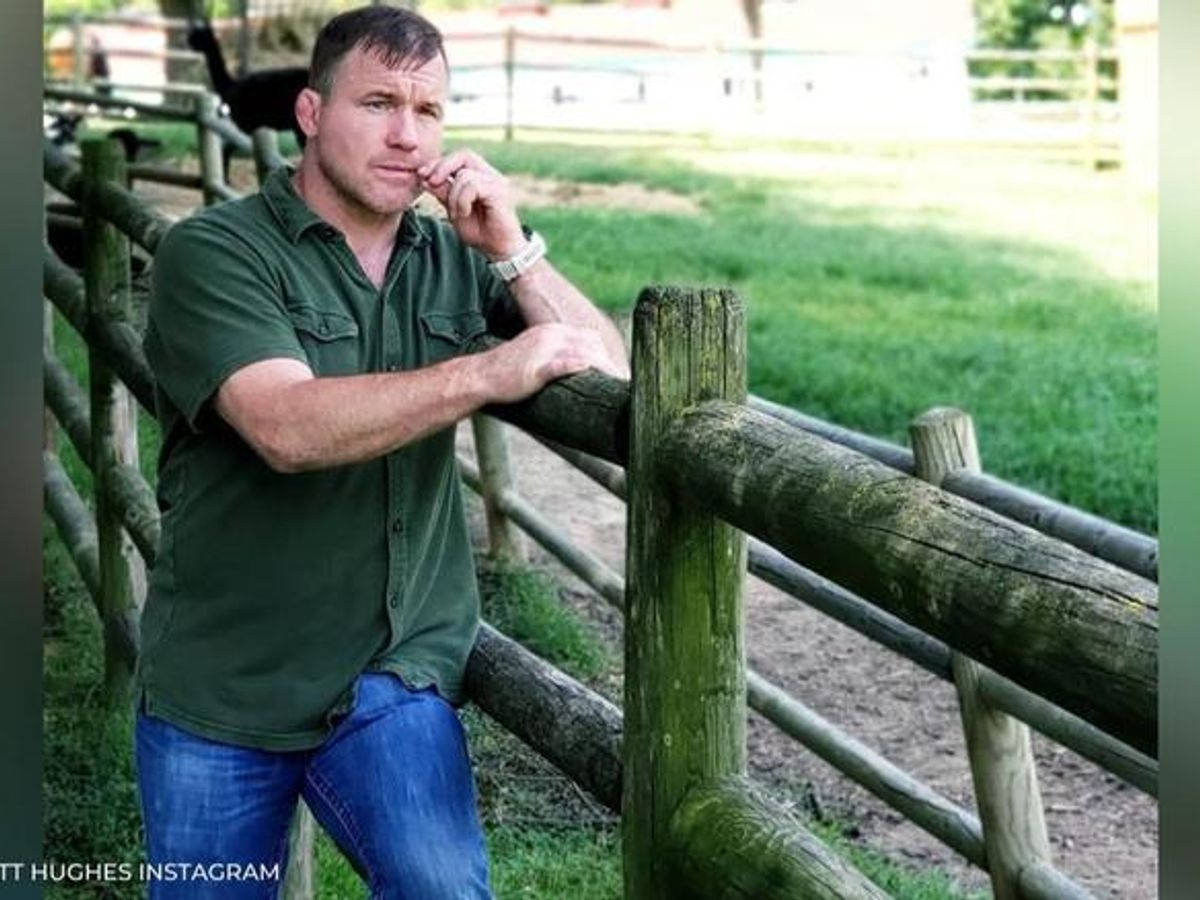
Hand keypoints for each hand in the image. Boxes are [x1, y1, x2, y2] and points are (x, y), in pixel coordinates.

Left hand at [418, 150, 524, 258]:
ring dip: (453, 196)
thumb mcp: (454, 210)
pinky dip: (462, 200)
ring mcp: (497, 182)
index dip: (439, 163)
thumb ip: (443, 193)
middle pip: (464, 155)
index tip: (422, 175)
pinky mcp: (500, 192)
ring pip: (465, 175)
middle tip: (430, 182)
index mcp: (481, 176)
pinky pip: (472, 186)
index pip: (459, 158)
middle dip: (443, 167)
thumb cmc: (480, 232)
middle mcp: (491, 175)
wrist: (499, 250)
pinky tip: (465, 213)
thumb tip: (424, 177)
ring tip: (457, 214)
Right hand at [481, 323, 626, 403]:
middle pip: (592, 344)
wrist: (482, 375)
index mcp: (552, 331)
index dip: (605, 353)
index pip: (589, 337)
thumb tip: (576, 366)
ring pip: (585, 354)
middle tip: (624, 379)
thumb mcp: (535, 354)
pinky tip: (598, 376)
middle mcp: (551, 336)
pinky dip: (584, 368)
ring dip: (605, 368)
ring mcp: (546, 350)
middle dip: (610, 361)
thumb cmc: (508, 371)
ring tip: (619, 382)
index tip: (616, 370)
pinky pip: (567, 364)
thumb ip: (556, 355)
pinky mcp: (539, 368)